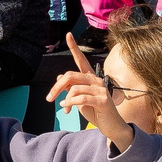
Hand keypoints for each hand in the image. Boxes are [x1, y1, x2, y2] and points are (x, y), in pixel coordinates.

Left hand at [47, 35, 133, 149]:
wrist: (112, 126)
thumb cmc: (96, 112)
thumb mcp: (80, 99)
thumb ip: (71, 88)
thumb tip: (59, 77)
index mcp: (90, 78)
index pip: (81, 60)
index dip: (74, 47)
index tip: (68, 34)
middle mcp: (96, 80)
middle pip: (70, 76)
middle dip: (56, 87)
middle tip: (49, 98)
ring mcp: (101, 89)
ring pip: (74, 88)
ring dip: (65, 100)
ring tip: (64, 108)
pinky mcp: (103, 100)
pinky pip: (81, 98)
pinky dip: (71, 102)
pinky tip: (67, 107)